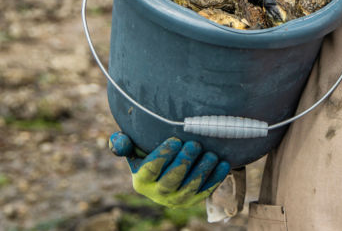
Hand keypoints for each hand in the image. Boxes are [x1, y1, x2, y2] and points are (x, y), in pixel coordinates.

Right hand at [108, 132, 230, 207]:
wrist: (166, 171)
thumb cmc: (149, 154)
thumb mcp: (134, 150)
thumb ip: (123, 143)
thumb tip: (119, 142)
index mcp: (142, 181)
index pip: (151, 170)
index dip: (163, 156)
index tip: (176, 140)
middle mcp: (158, 194)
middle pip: (171, 181)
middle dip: (184, 163)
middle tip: (194, 145)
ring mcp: (177, 200)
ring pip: (190, 188)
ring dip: (202, 171)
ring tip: (210, 154)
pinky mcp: (193, 200)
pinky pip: (206, 191)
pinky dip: (215, 179)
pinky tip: (222, 164)